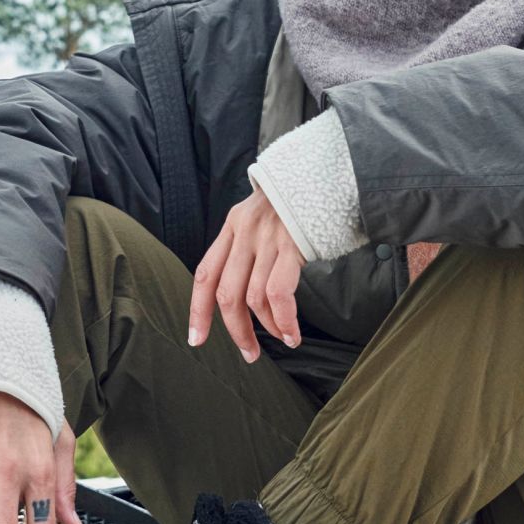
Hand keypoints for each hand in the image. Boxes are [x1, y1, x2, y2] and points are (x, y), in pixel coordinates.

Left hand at [187, 188, 303, 359]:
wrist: (328, 170)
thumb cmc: (299, 201)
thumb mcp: (261, 215)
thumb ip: (248, 246)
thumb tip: (245, 291)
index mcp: (233, 226)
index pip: (205, 273)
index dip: (198, 310)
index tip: (196, 338)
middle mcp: (245, 232)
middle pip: (226, 294)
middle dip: (235, 330)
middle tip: (248, 354)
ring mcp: (268, 239)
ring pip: (253, 299)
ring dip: (267, 329)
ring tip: (283, 340)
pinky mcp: (292, 246)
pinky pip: (278, 293)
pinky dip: (283, 320)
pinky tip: (292, 333)